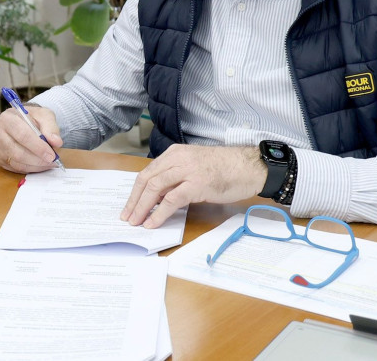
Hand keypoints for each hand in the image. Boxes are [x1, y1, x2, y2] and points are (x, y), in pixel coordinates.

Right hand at [0, 103, 62, 172]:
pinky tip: (40, 165)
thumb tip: (56, 142)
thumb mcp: (44, 115)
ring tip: (49, 164)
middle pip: (17, 152)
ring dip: (35, 166)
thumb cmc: (32, 118)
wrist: (22, 121)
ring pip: (16, 162)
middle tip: (52, 161)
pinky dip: (30, 169)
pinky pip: (15, 168)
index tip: (52, 155)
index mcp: (7, 118)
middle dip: (38, 159)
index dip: (38, 147)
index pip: (22, 135)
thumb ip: (51, 127)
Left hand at [121, 145, 266, 228]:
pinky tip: (152, 223)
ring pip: (155, 188)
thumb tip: (157, 198)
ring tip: (136, 222)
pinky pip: (171, 200)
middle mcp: (178, 159)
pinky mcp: (197, 184)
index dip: (136, 191)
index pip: (148, 172)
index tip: (129, 206)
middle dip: (134, 200)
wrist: (249, 167)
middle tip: (126, 217)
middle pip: (147, 179)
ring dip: (142, 207)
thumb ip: (176, 177)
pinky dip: (159, 213)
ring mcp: (187, 170)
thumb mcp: (194, 167)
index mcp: (175, 153)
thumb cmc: (225, 168)